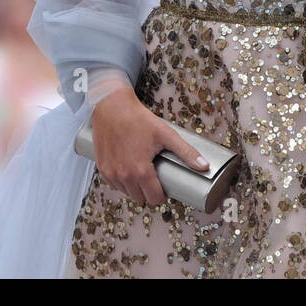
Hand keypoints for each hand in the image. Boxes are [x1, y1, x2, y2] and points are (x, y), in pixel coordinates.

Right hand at [90, 86, 208, 205]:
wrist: (112, 107)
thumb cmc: (139, 119)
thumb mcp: (166, 134)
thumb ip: (186, 152)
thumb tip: (204, 166)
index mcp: (140, 171)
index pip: (154, 199)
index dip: (162, 194)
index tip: (165, 185)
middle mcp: (123, 176)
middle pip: (140, 198)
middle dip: (149, 191)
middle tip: (155, 176)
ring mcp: (110, 173)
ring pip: (126, 193)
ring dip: (134, 187)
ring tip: (142, 171)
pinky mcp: (101, 168)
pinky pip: (114, 184)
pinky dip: (121, 181)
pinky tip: (128, 169)